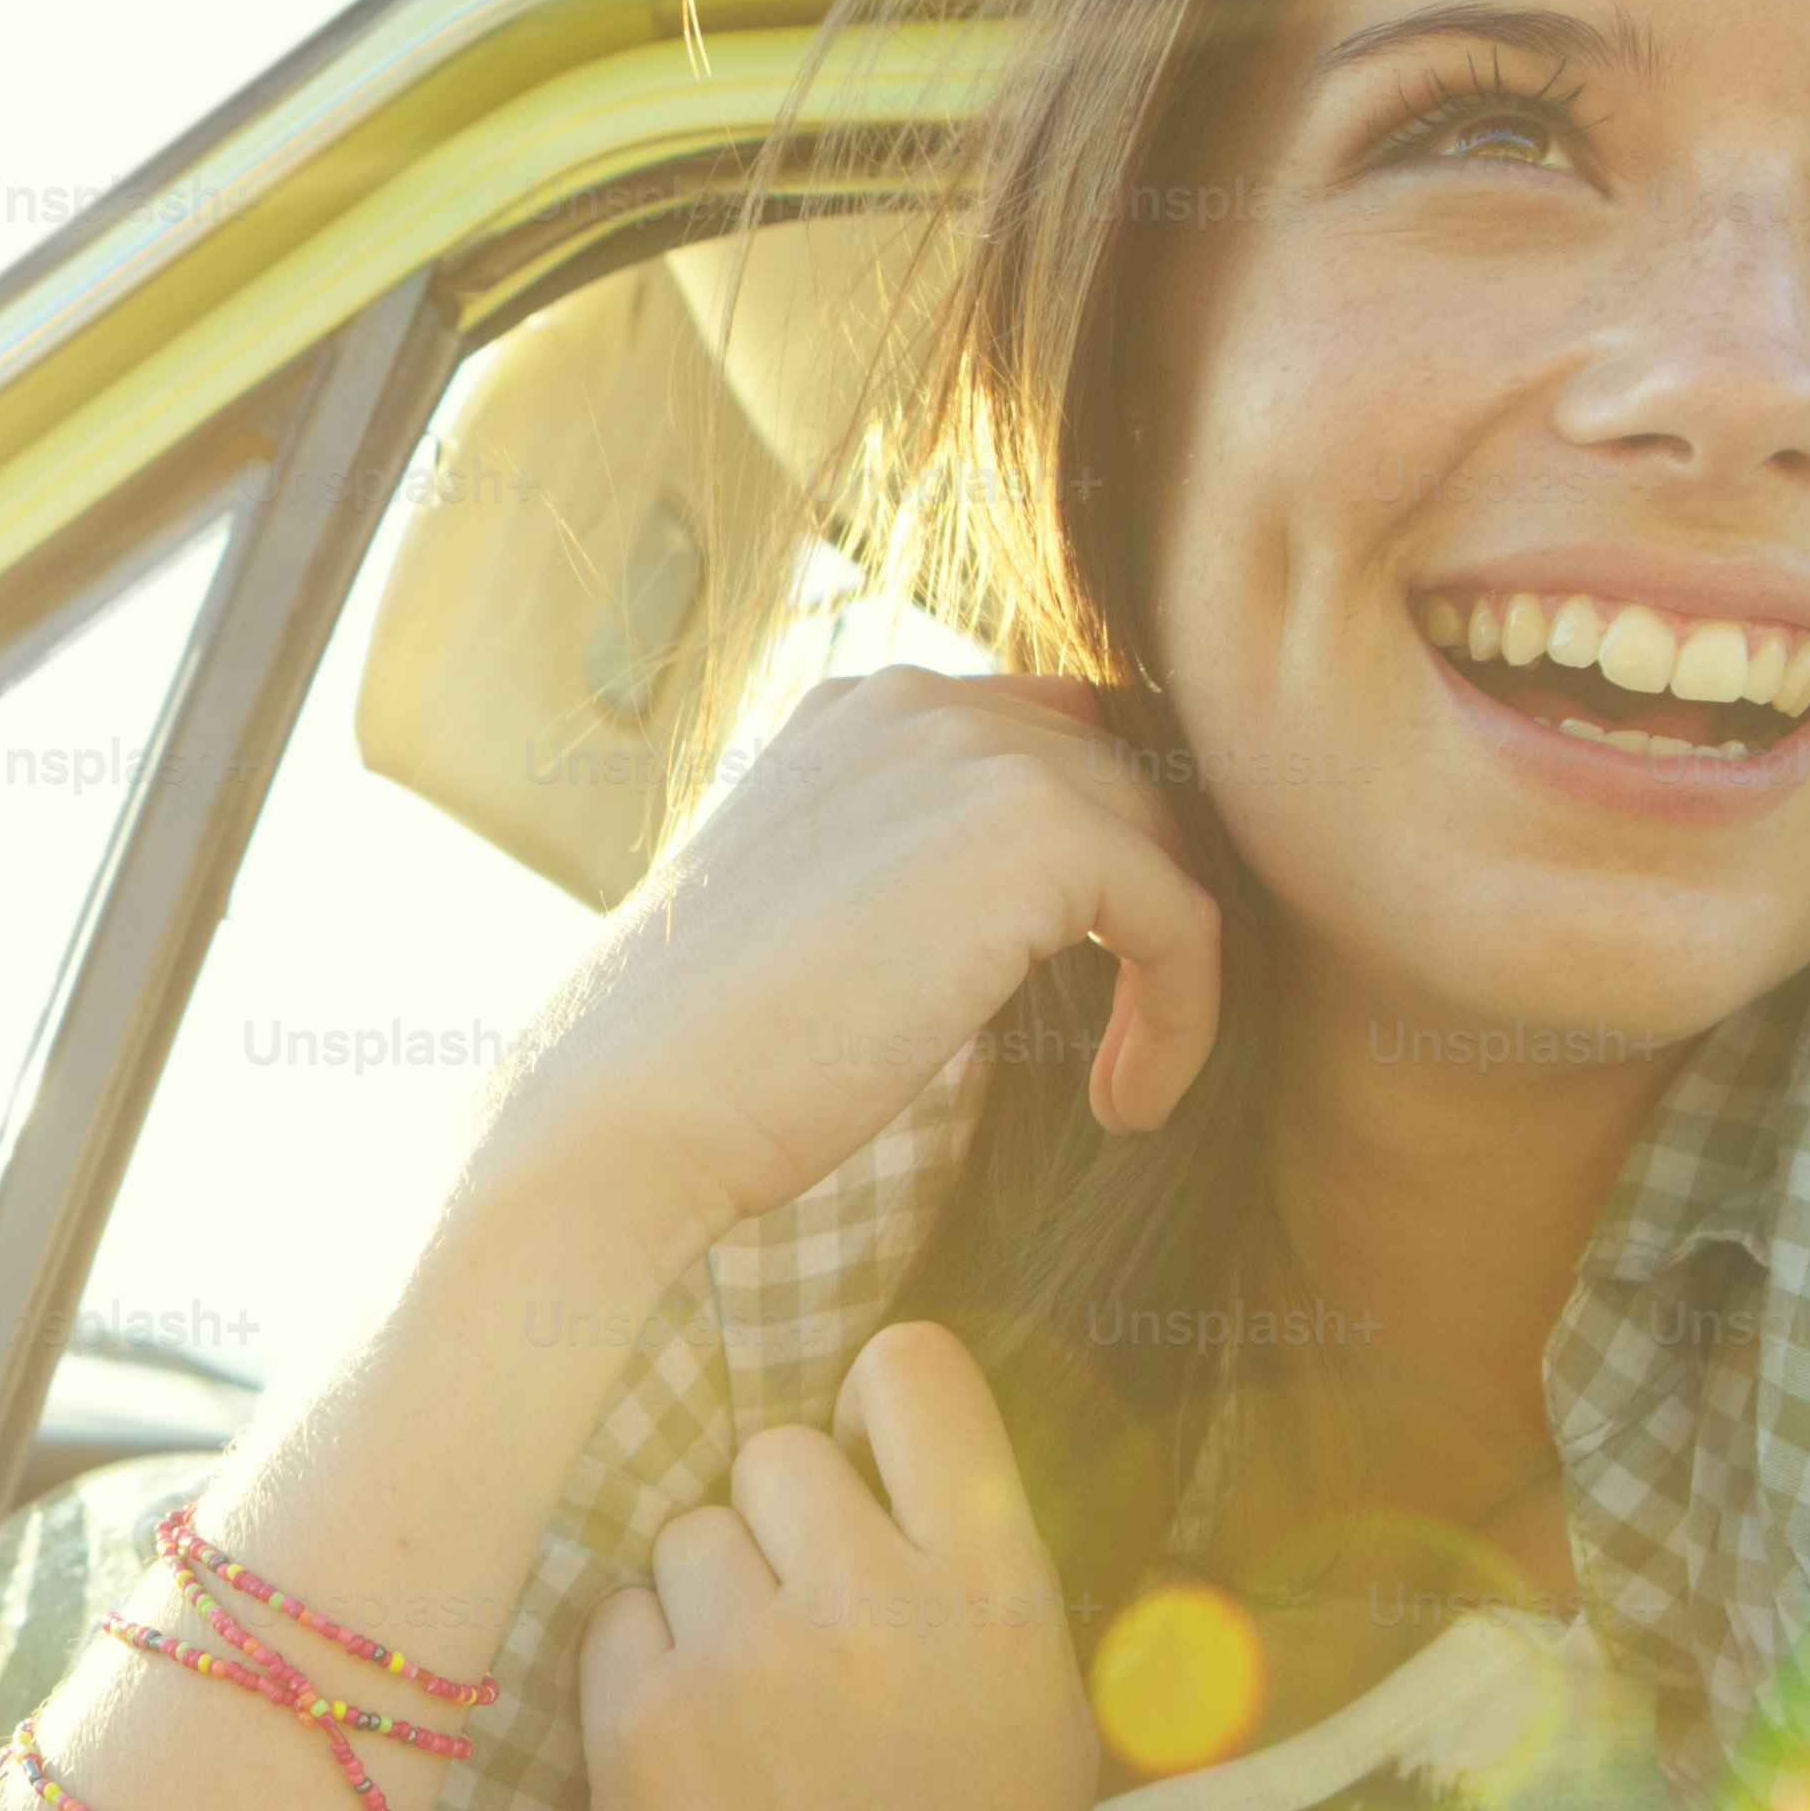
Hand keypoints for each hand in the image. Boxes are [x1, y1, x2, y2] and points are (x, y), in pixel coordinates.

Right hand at [467, 667, 1219, 1280]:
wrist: (627, 1106)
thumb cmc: (698, 1058)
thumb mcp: (808, 921)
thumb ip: (903, 874)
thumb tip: (1005, 925)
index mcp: (854, 714)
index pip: (1043, 734)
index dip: (1092, 853)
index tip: (1088, 977)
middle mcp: (915, 702)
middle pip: (1120, 782)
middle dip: (1142, 908)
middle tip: (1129, 1036)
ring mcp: (974, 752)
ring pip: (1160, 847)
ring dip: (1168, 973)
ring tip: (1124, 1086)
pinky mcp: (1034, 833)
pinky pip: (1182, 919)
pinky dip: (1182, 1020)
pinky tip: (1124, 1107)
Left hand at [575, 1321, 1097, 1810]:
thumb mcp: (1035, 1723)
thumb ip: (969, 1585)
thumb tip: (889, 1474)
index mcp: (996, 1594)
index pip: (917, 1372)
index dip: (874, 1400)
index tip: (863, 1456)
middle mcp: (874, 1600)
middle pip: (777, 1450)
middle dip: (779, 1524)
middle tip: (796, 1630)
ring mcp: (748, 1655)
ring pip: (686, 1533)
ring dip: (702, 1601)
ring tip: (744, 1716)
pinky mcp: (640, 1721)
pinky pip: (614, 1618)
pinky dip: (638, 1671)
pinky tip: (685, 1760)